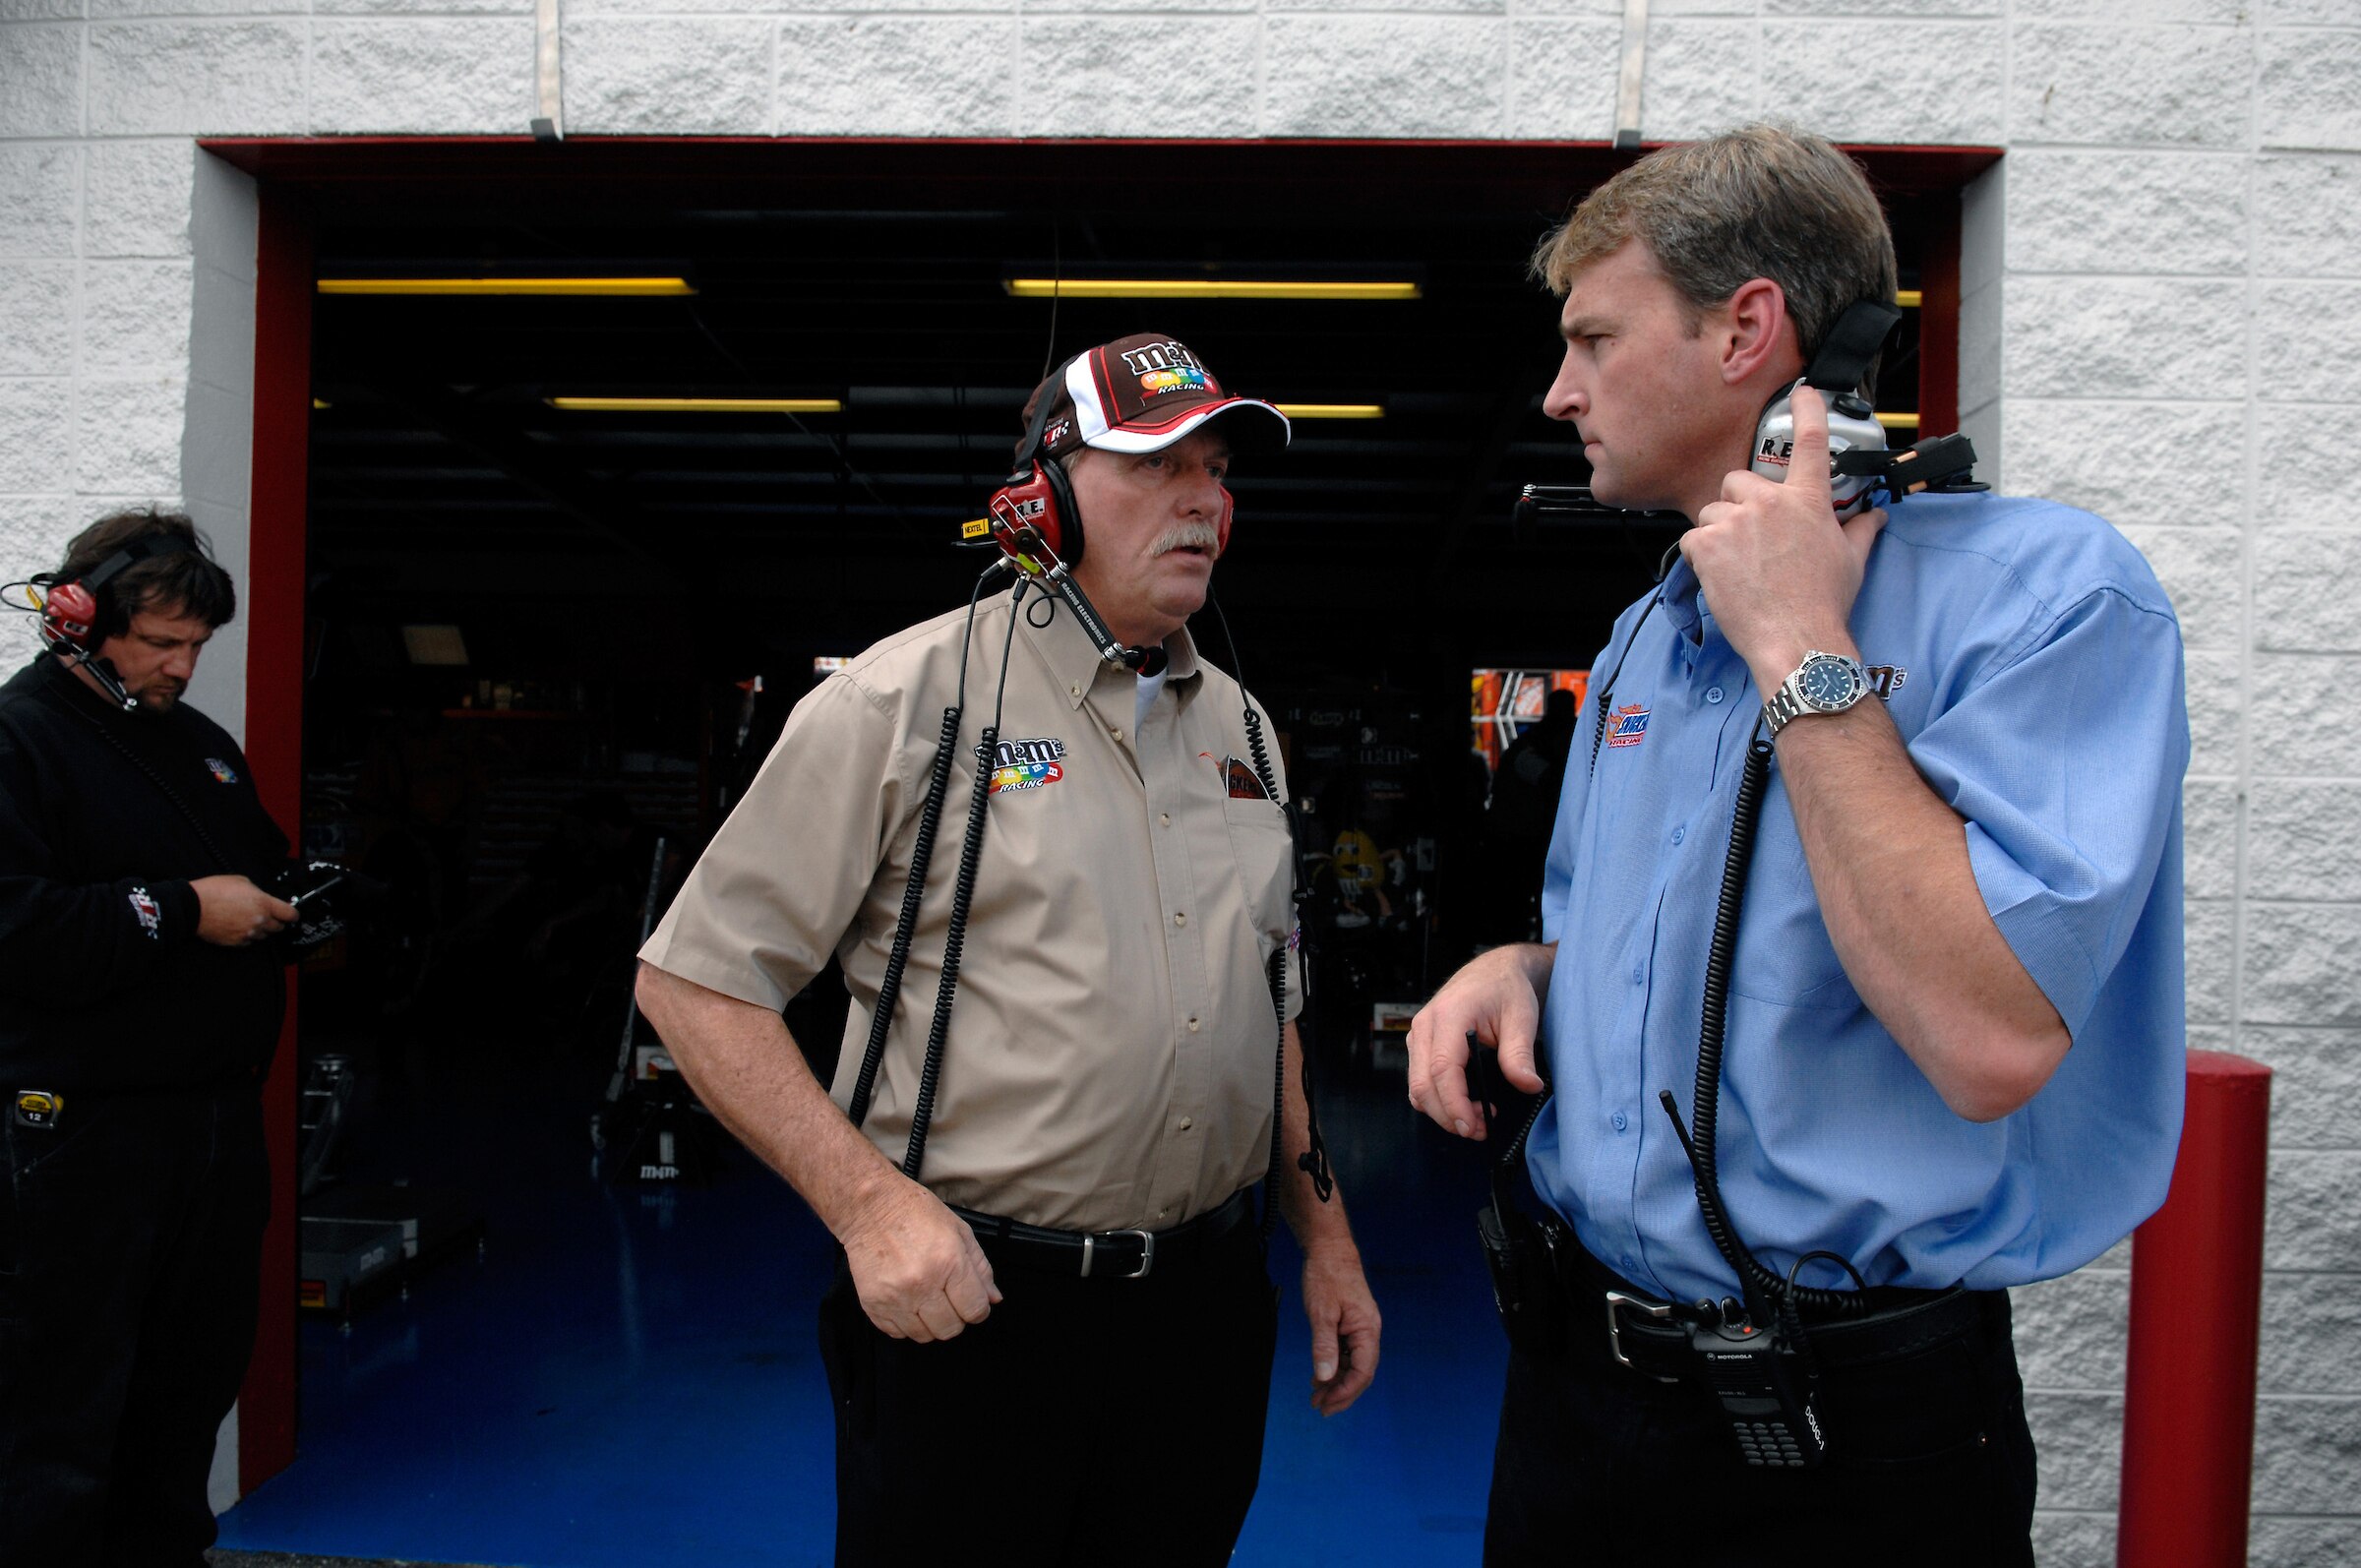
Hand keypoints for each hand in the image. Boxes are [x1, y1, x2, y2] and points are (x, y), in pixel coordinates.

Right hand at [193, 875, 298, 946]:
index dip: (292, 914)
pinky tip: (238, 927)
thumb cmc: (215, 890)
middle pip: (278, 927)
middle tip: (266, 914)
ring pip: (264, 935)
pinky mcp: (236, 942)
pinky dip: (247, 936)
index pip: (290, 914)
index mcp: (264, 904)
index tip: (290, 913)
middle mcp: (260, 921)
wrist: (193, 907)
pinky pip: (249, 941)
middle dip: (275, 921)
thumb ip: (257, 892)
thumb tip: (262, 898)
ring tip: (247, 919)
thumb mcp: (241, 881)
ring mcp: (248, 933)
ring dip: (260, 929)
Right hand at [838, 1175, 1001, 1341]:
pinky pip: (897, 1333)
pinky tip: (907, 1302)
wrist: (870, 1206)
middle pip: (950, 1329)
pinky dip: (905, 1324)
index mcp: (949, 1262)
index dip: (978, 1309)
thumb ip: (980, 1268)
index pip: (974, 1310)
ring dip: (930, 1323)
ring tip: (926, 1299)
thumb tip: (993, 1299)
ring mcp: (895, 1297)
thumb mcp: (959, 1231)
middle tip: (948, 1299)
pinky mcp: (873, 1304)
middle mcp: (922, 1284)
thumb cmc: (916, 1213)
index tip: (972, 1302)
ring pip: (924, 1336)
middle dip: (956, 1317)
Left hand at [1302, 1240, 1380, 1415]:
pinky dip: (1335, 1366)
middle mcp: (1369, 1331)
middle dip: (1341, 1393)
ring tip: (1316, 1396)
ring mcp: (1361, 1328)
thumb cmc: (1327, 1276)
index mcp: (1367, 1329)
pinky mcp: (1352, 1324)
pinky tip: (1320, 1375)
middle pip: (1361, 1372)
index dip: (1345, 1391)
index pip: (1363, 1371)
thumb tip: (1325, 1377)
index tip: (1326, 1403)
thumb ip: (1324, 1346)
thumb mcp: (1321, 1312)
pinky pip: (1347, 1353)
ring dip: (1336, 1382)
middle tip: (1319, 1407)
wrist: (1329, 1249)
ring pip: (1354, 1364)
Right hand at [1405, 944, 1546, 1139]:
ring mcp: (1418, 1035)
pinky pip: (1420, 1081)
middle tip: (1481, 1130)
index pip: (1442, 1069)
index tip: (1473, 1126)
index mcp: (1449, 1015)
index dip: (1454, 1103)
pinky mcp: (1420, 1044)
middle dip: (1448, 1116)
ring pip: (1417, 1087)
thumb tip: (1528, 1085)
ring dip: (1443, 1111)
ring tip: (1479, 1118)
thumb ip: (1520, 1054)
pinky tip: (1466, 1103)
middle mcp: (1425, 1025)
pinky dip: (1438, 1100)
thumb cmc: (1506, 989)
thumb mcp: (1521, 1018)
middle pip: (1423, 1085)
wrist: (1494, 971)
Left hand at [1681, 384, 1887, 687]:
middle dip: (1740, 504)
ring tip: (1738, 564)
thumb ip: (1861, 531)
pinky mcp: (1707, 544)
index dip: (1809, 411)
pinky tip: (1721, 576)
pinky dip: (1701, 555)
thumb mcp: (1852, 561)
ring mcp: (1737, 521)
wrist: (1795, 638)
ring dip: (1719, 531)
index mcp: (1808, 501)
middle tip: (1751, 536)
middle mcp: (1770, 503)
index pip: (1811, 443)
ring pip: (1713, 511)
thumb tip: (1875, 518)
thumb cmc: (1824, 603)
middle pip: (1739, 480)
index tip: (1804, 392)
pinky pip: (1694, 538)